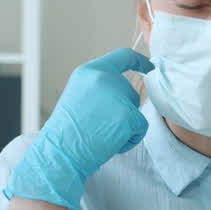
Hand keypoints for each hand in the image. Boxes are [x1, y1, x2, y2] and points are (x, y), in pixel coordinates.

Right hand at [4, 48, 151, 209]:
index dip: (139, 61)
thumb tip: (123, 95)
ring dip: (124, 127)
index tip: (150, 66)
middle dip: (122, 112)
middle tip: (98, 127)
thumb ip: (100, 89)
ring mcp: (117, 95)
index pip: (122, 56)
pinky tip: (110, 143)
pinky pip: (140, 127)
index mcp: (88, 71)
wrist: (60, 153)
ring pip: (135, 111)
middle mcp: (104, 78)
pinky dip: (129, 140)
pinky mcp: (128, 114)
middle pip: (130, 92)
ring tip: (100, 134)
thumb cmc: (66, 133)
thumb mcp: (78, 97)